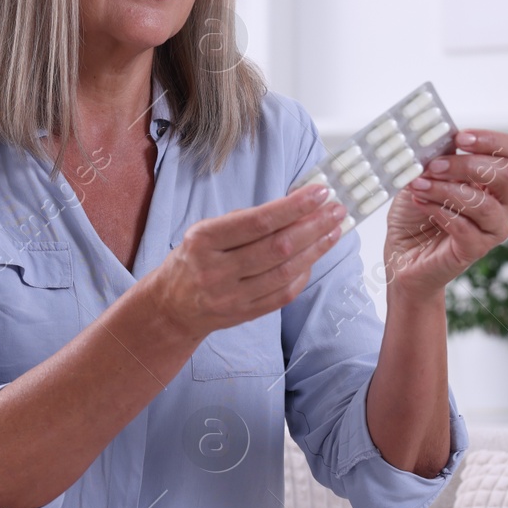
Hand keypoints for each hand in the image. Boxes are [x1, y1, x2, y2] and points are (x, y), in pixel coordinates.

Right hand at [148, 185, 347, 340]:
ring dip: (316, 248)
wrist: (170, 307)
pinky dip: (303, 273)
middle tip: (337, 209)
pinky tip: (315, 256)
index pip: (257, 222)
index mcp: (204, 241)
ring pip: (285, 271)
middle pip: (277, 247)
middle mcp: (217, 270)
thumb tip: (292, 205)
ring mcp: (231, 296)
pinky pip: (283, 294)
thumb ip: (244, 222)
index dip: (293, 207)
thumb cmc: (192, 260)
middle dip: (313, 225)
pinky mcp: (244, 314)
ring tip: (334, 229)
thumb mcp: (203, 232)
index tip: (319, 192)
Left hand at [384, 129, 507, 297]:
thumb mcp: (420, 177)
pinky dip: (439, 212)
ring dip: (447, 191)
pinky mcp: (477, 248)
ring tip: (419, 186)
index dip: (490, 140)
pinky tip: (421, 204)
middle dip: (468, 166)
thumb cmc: (416, 213)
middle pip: (507, 175)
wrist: (402, 254)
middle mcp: (501, 202)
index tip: (460, 137)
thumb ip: (432, 158)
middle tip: (435, 166)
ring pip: (485, 204)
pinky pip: (465, 228)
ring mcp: (492, 227)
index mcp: (493, 178)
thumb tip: (433, 138)